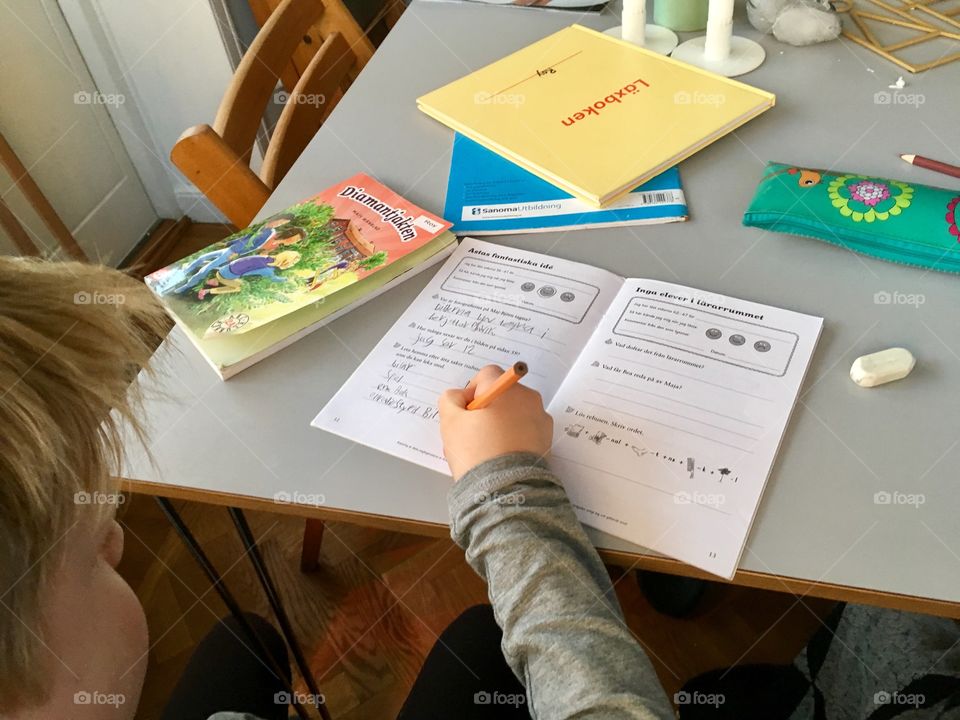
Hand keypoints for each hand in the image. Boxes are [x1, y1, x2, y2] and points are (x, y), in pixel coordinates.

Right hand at [438, 365, 552, 479]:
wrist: (506, 489)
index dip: (471, 391)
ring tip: (485, 449)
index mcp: (506, 389)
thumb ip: (450, 399)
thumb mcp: (450, 421)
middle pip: (502, 395)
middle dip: (486, 409)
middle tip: (471, 433)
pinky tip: (499, 456)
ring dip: (499, 424)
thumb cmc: (477, 453)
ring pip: (514, 413)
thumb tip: (459, 396)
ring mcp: (540, 419)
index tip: (465, 412)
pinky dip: (513, 438)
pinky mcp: (546, 440)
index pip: (486, 375)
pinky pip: (525, 431)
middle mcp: (528, 398)